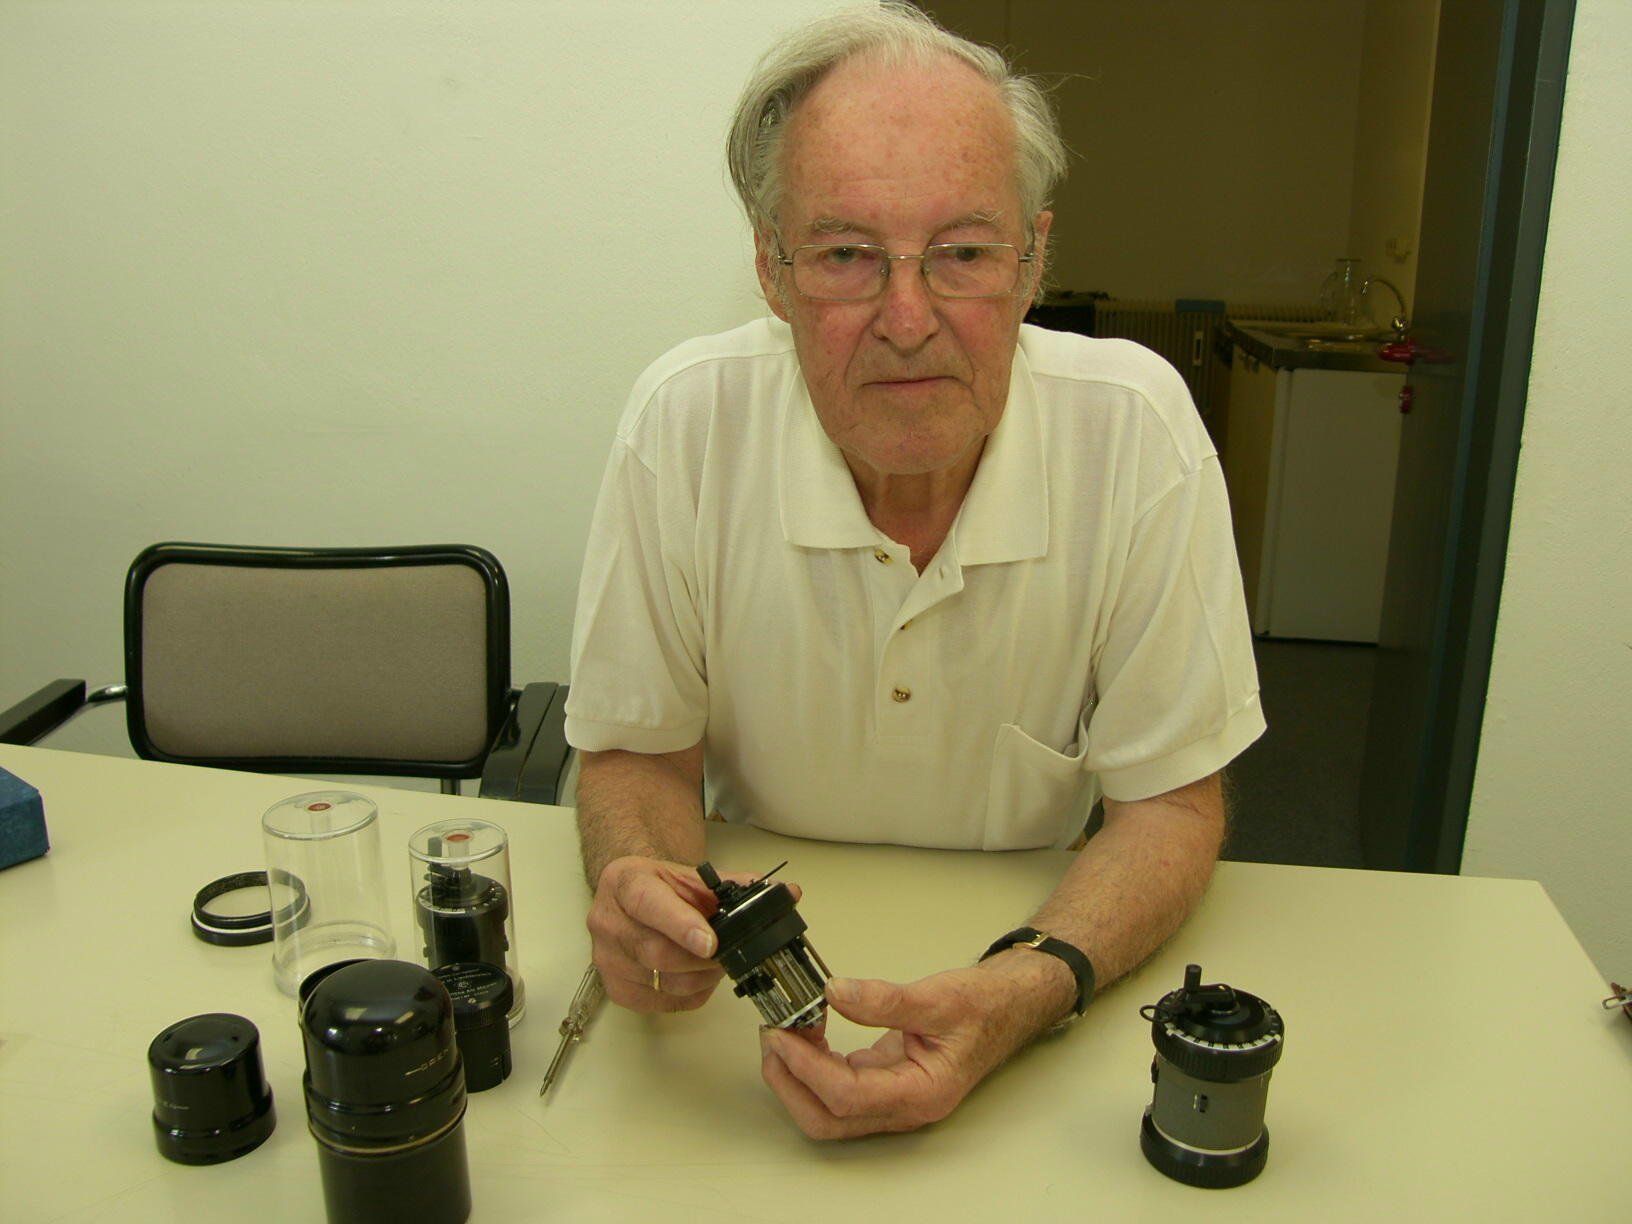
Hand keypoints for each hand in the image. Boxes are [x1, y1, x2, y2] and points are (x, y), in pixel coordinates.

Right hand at [586, 857, 799, 1014]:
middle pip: (657, 952)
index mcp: (626, 882)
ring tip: (714, 963)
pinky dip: (688, 994)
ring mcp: (606, 958)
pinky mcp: (614, 989)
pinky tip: (696, 977)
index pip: (649, 904)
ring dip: (700, 978)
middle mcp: (607, 921)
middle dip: (703, 960)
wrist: (631, 896)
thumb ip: (737, 885)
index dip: (681, 925)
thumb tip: (788, 894)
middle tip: (729, 954)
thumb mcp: (694, 877)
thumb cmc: (664, 887)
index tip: (711, 943)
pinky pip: (660, 1002)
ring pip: (662, 982)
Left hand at [758, 964, 1057, 1138]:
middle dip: (789, 1083)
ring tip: (787, 1030)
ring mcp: (893, 1099)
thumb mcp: (938, 997)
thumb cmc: (985, 1007)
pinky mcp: (884, 1083)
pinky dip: (813, 1064)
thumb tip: (835, 993)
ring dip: (797, 1076)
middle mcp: (904, 1107)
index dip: (806, 1068)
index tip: (783, 1034)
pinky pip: (838, 1088)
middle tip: (773, 1037)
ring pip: (829, 1112)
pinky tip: (810, 1031)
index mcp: (921, 1094)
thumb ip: (885, 999)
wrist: (1008, 1006)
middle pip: (828, 1120)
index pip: (847, 1096)